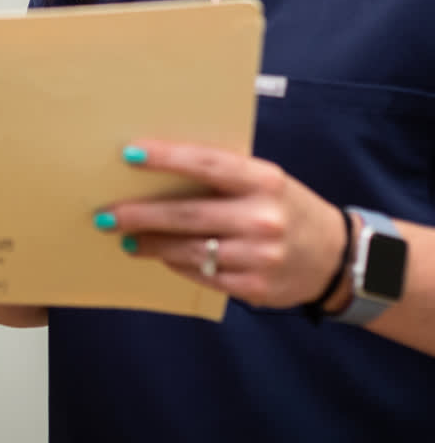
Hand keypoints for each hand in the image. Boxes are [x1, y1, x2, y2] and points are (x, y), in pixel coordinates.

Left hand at [96, 140, 346, 308]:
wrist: (335, 257)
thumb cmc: (286, 206)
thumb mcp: (265, 181)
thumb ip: (224, 176)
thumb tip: (160, 168)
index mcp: (264, 181)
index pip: (207, 164)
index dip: (167, 158)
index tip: (130, 154)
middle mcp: (262, 219)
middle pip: (188, 215)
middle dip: (140, 215)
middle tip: (106, 214)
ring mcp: (259, 257)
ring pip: (189, 250)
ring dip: (151, 245)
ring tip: (124, 238)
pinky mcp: (253, 287)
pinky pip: (202, 275)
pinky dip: (176, 264)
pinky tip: (159, 256)